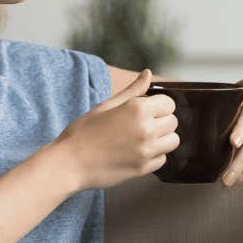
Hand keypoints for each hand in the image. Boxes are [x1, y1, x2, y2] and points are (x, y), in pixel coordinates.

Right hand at [51, 69, 178, 189]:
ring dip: (162, 138)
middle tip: (141, 124)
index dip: (158, 105)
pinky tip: (137, 152)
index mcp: (137, 109)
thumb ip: (133, 90)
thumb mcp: (106, 105)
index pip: (168, 103)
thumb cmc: (83, 132)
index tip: (146, 109)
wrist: (69, 164)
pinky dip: (154, 155)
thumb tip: (148, 73)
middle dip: (161, 120)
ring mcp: (146, 151)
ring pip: (173, 141)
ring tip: (142, 138)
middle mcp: (146, 129)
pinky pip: (163, 159)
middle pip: (173, 121)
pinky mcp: (144, 169)